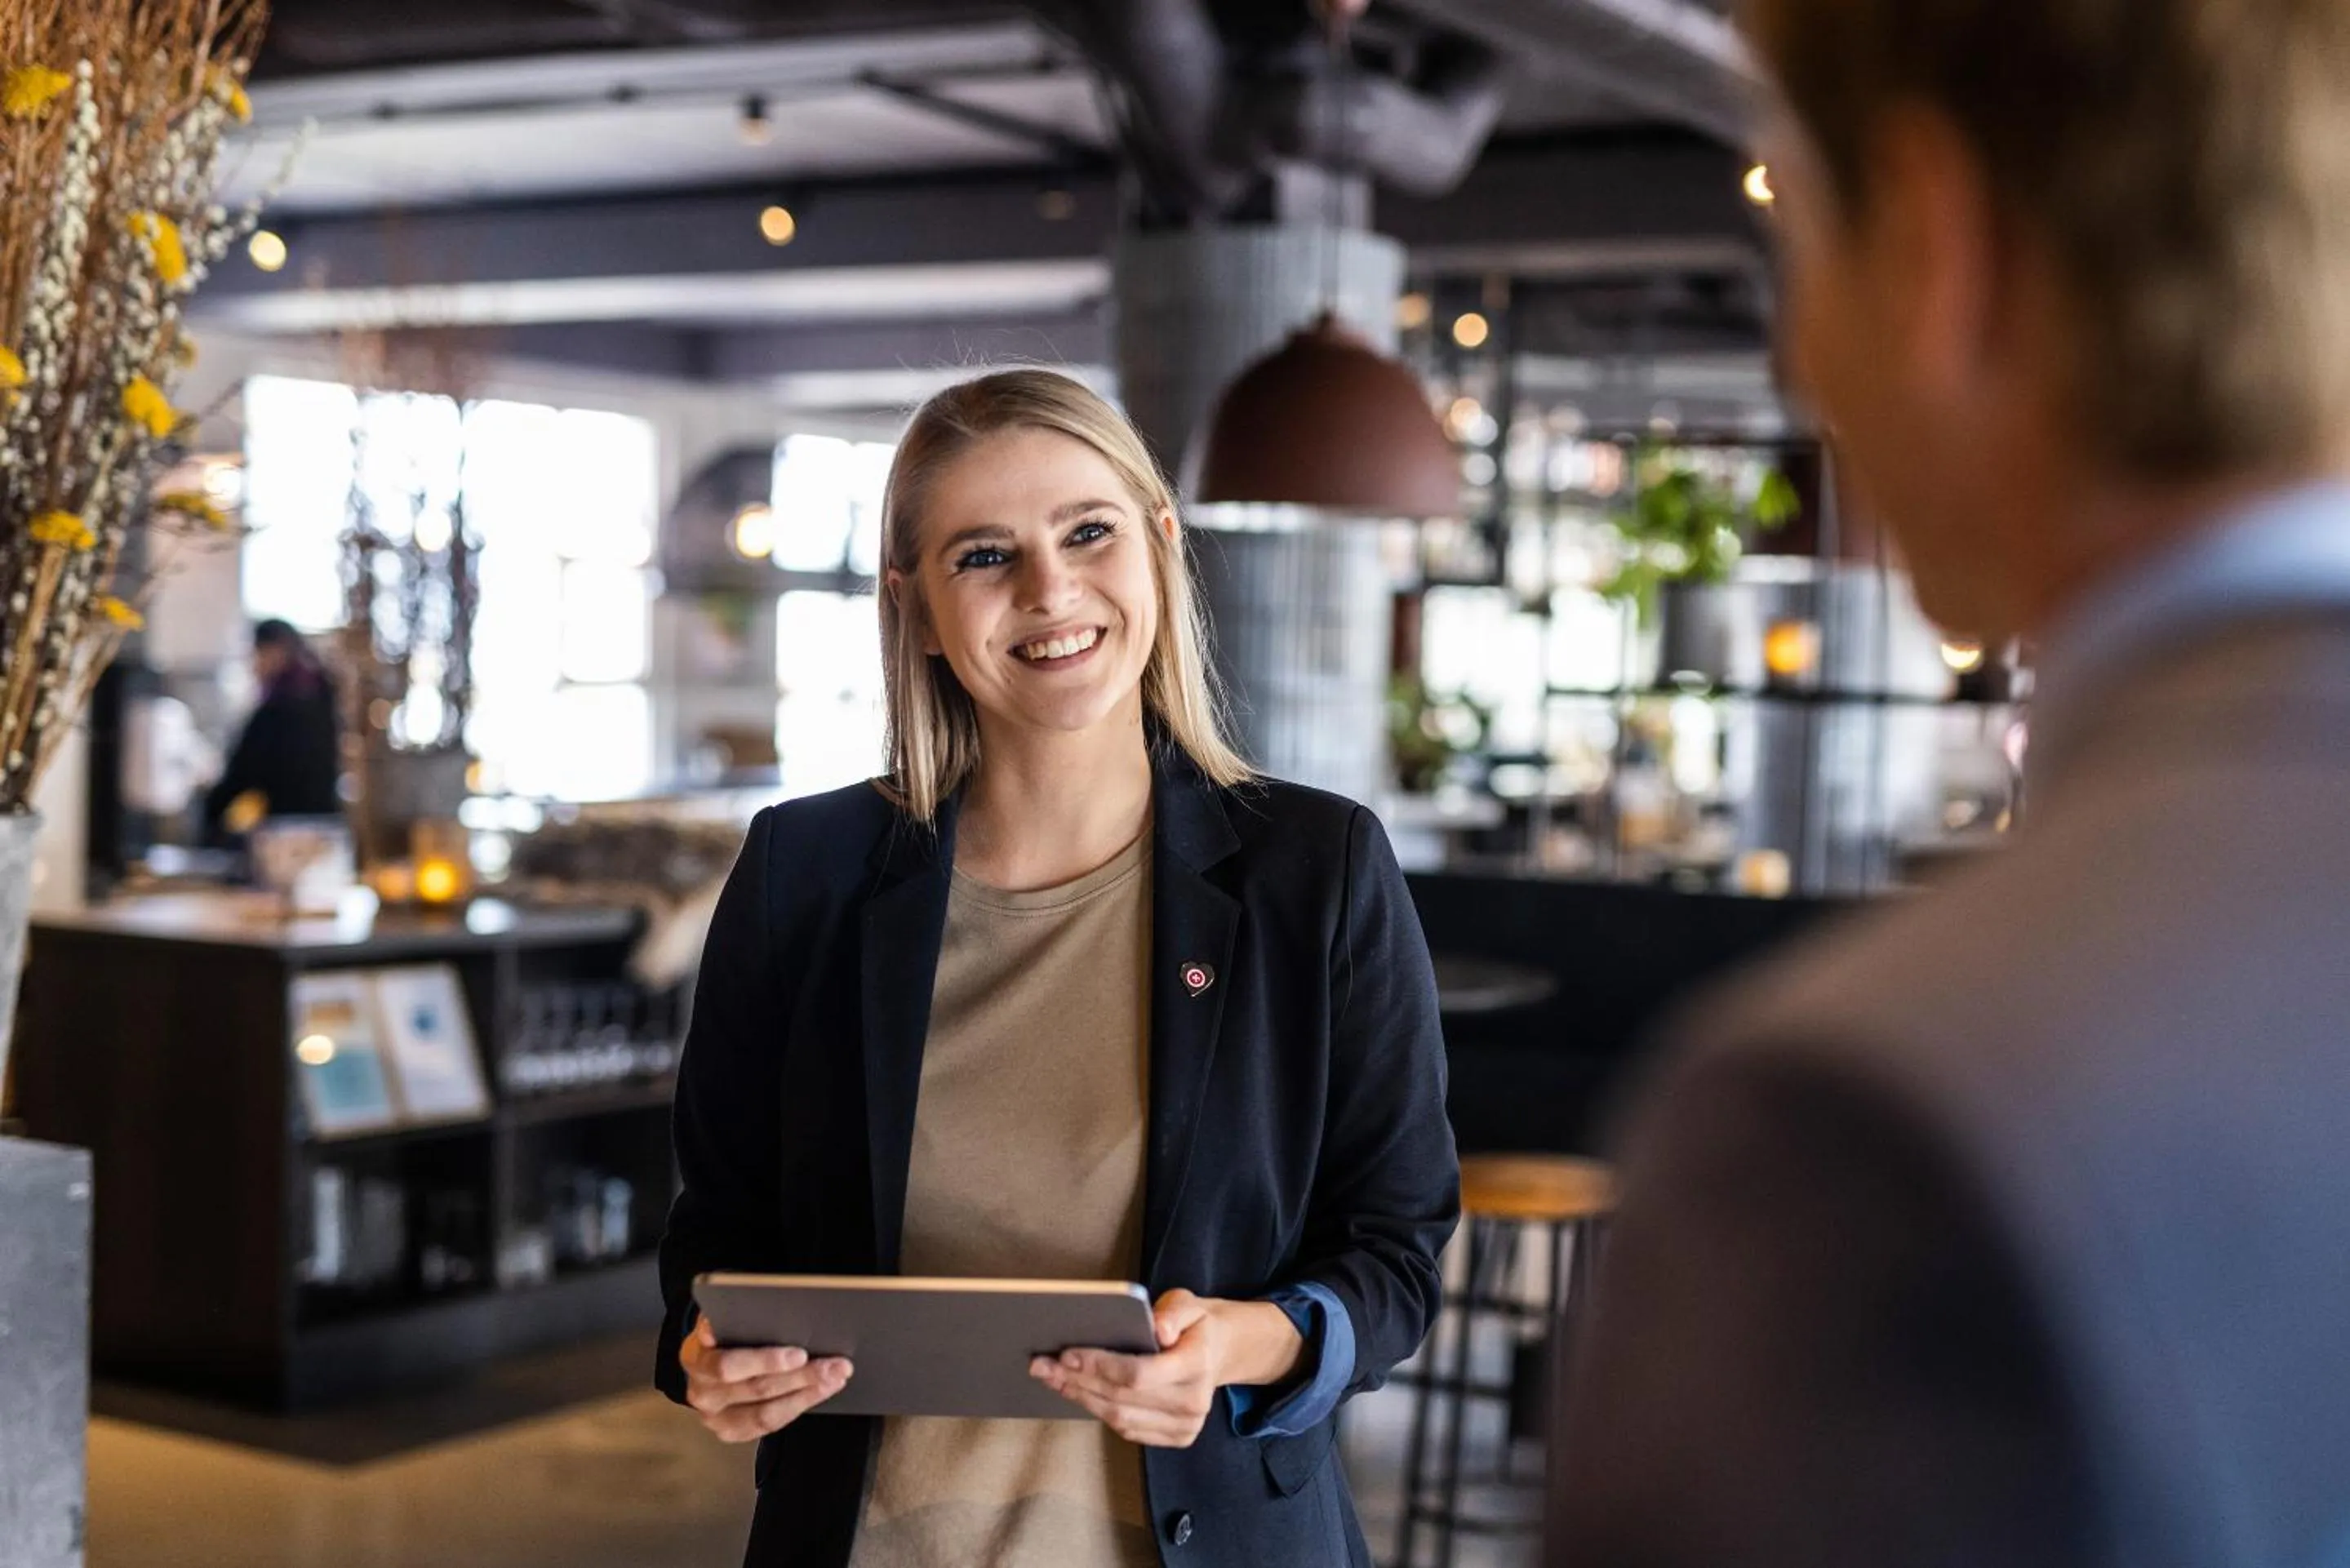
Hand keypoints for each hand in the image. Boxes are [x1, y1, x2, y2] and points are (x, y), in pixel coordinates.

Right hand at [678, 1317, 853, 1442]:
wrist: (706, 1360)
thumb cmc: (724, 1332)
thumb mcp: (724, 1315)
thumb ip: (735, 1313)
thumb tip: (757, 1311)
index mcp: (695, 1357)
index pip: (728, 1364)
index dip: (765, 1360)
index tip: (799, 1354)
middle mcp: (701, 1392)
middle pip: (756, 1388)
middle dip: (801, 1376)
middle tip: (834, 1365)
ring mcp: (714, 1417)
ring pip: (766, 1413)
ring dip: (807, 1394)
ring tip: (834, 1377)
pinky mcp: (730, 1432)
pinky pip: (769, 1425)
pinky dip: (799, 1406)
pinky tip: (821, 1391)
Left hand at [1029, 1289, 1303, 1448]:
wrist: (1219, 1352)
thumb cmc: (1195, 1325)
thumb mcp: (1189, 1304)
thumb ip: (1173, 1312)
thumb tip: (1157, 1329)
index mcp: (1196, 1366)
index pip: (1139, 1374)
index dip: (1099, 1365)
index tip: (1066, 1354)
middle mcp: (1193, 1402)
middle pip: (1122, 1397)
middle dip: (1076, 1380)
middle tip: (1041, 1366)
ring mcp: (1186, 1426)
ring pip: (1120, 1417)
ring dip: (1081, 1398)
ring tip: (1051, 1379)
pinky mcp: (1177, 1437)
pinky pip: (1128, 1429)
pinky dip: (1098, 1411)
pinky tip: (1076, 1393)